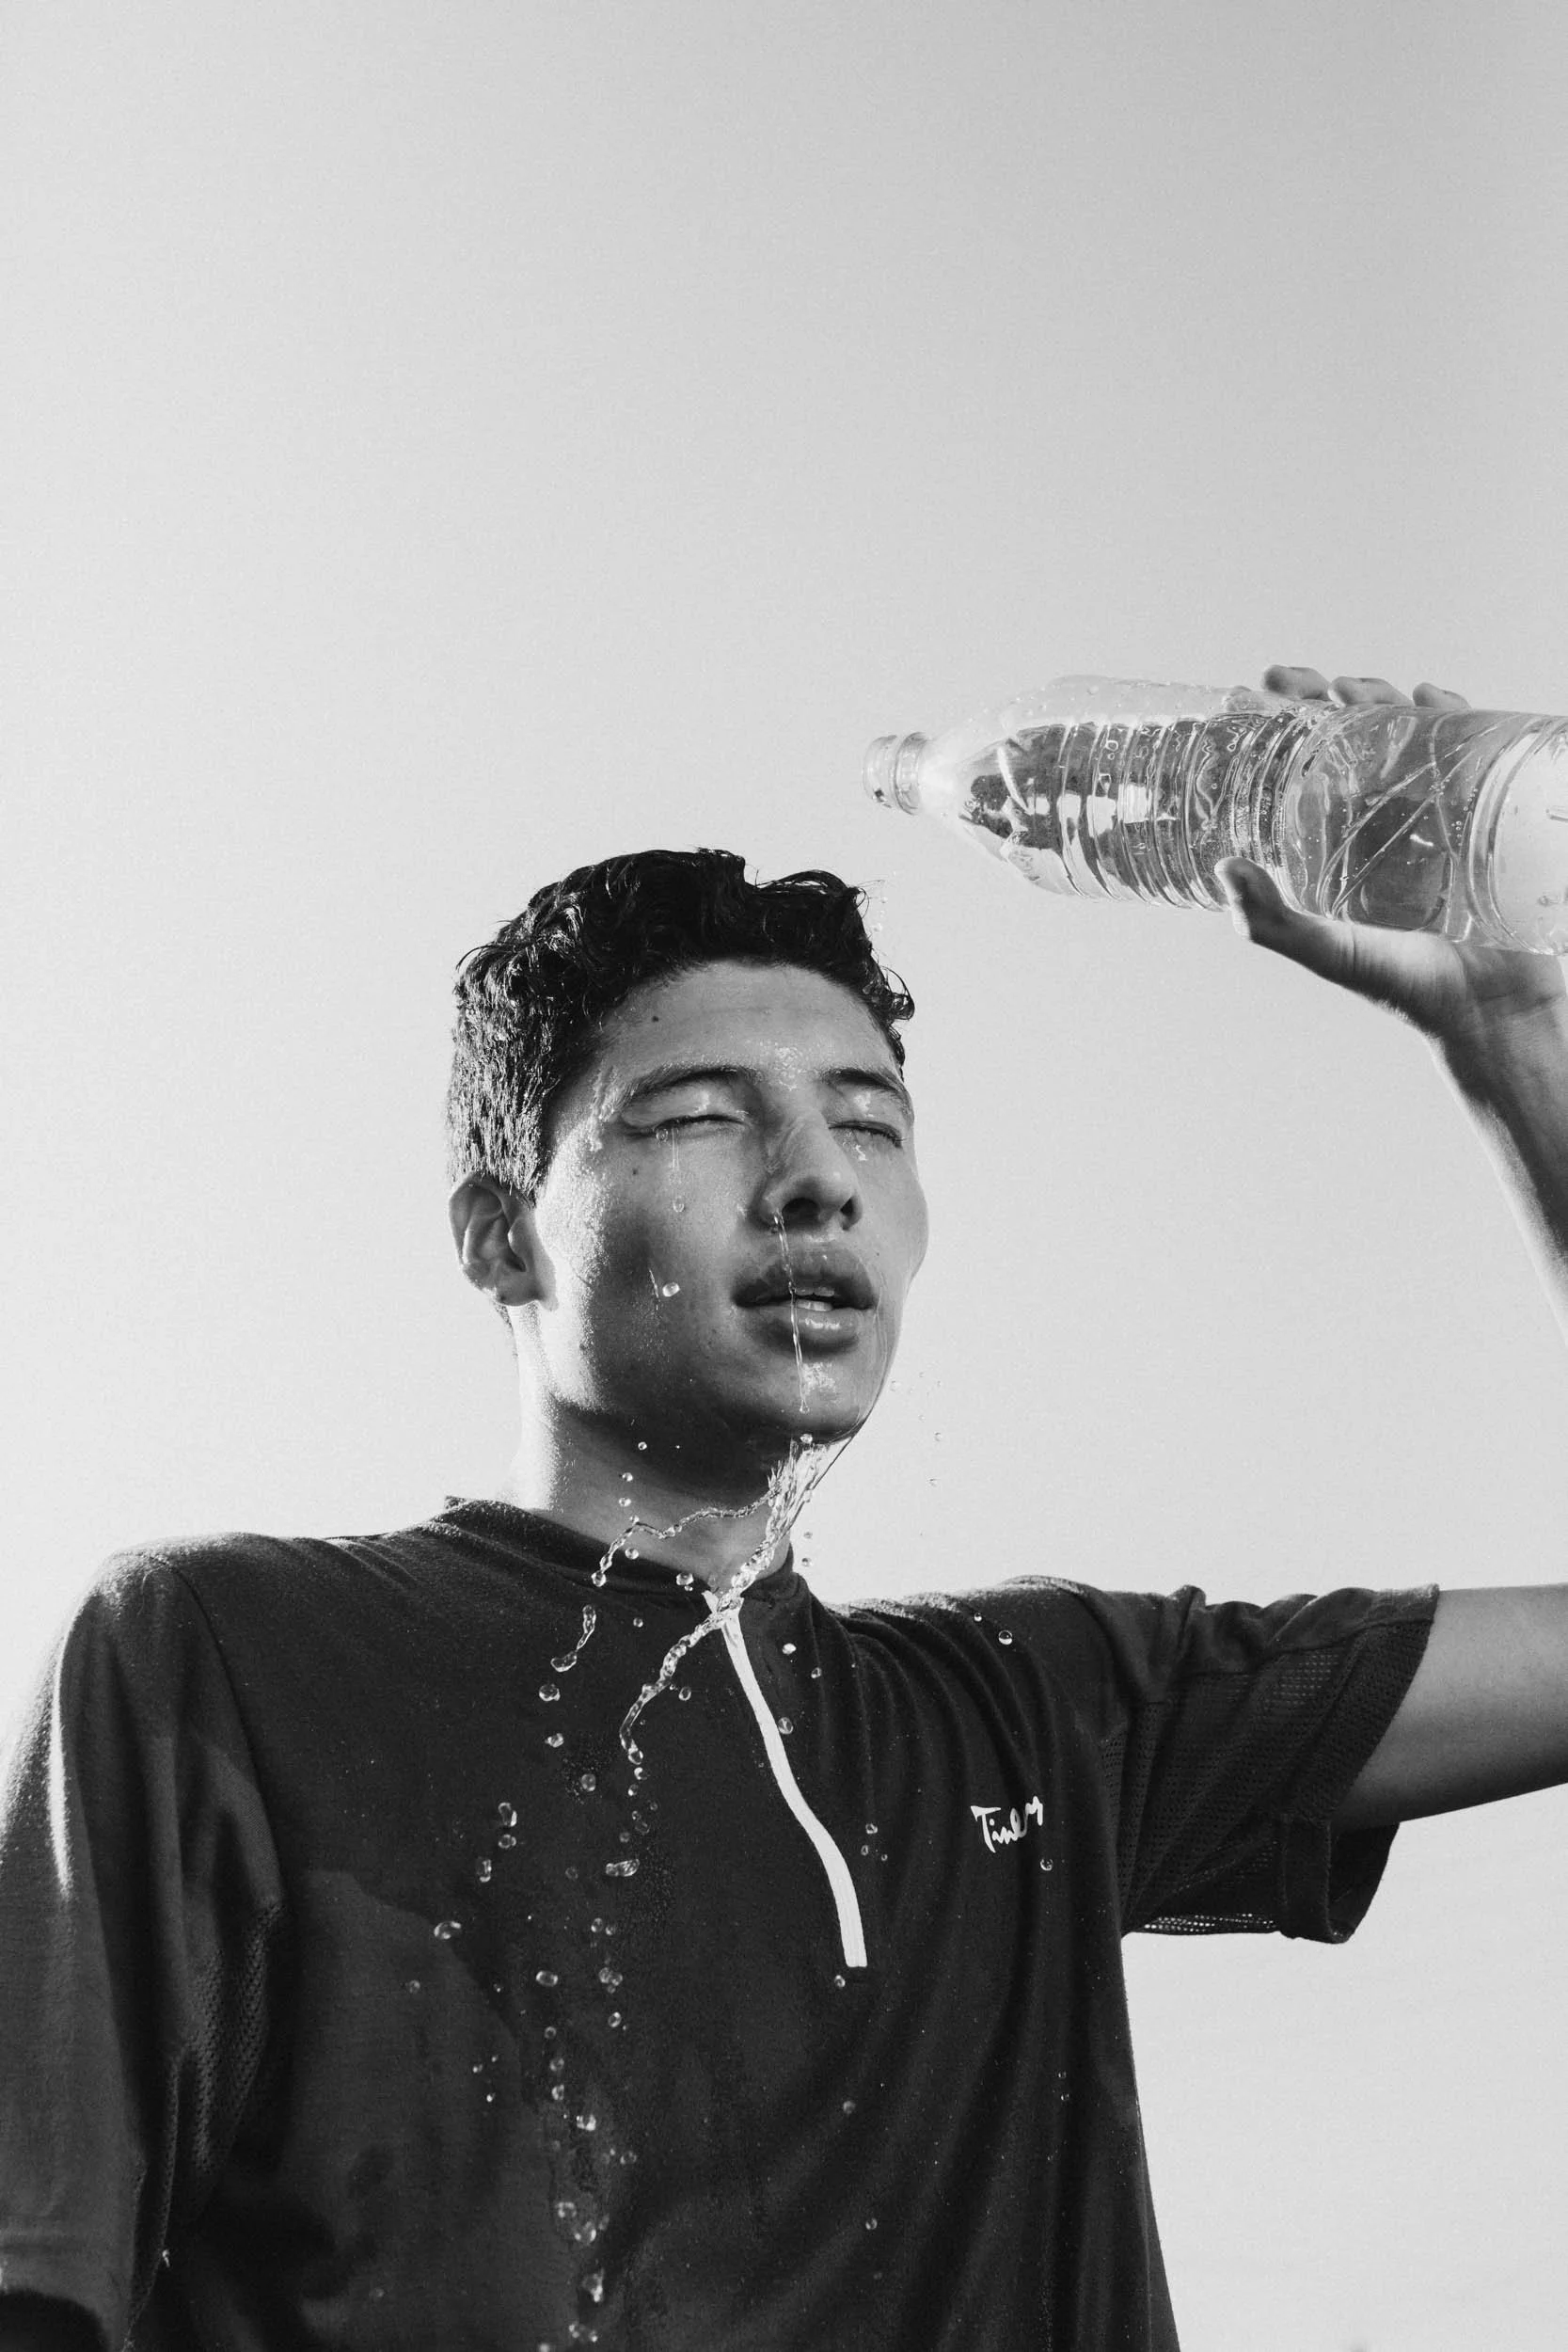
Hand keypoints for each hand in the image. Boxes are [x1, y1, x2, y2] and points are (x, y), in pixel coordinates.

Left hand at [1216, 665, 1567, 1055]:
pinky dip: (1449, 710)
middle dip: (1321, 699)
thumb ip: (1272, 923)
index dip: (1268, 731)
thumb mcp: (1327, 952)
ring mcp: (1426, 809)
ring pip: (1399, 730)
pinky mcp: (1477, 806)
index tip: (1245, 697)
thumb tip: (1224, 869)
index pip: (1290, 772)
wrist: (1489, 1006)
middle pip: (1342, 738)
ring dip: (1378, 697)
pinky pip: (1464, 744)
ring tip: (1357, 688)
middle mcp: (1372, 821)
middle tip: (1299, 683)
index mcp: (1329, 845)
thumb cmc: (1403, 986)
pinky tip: (1433, 697)